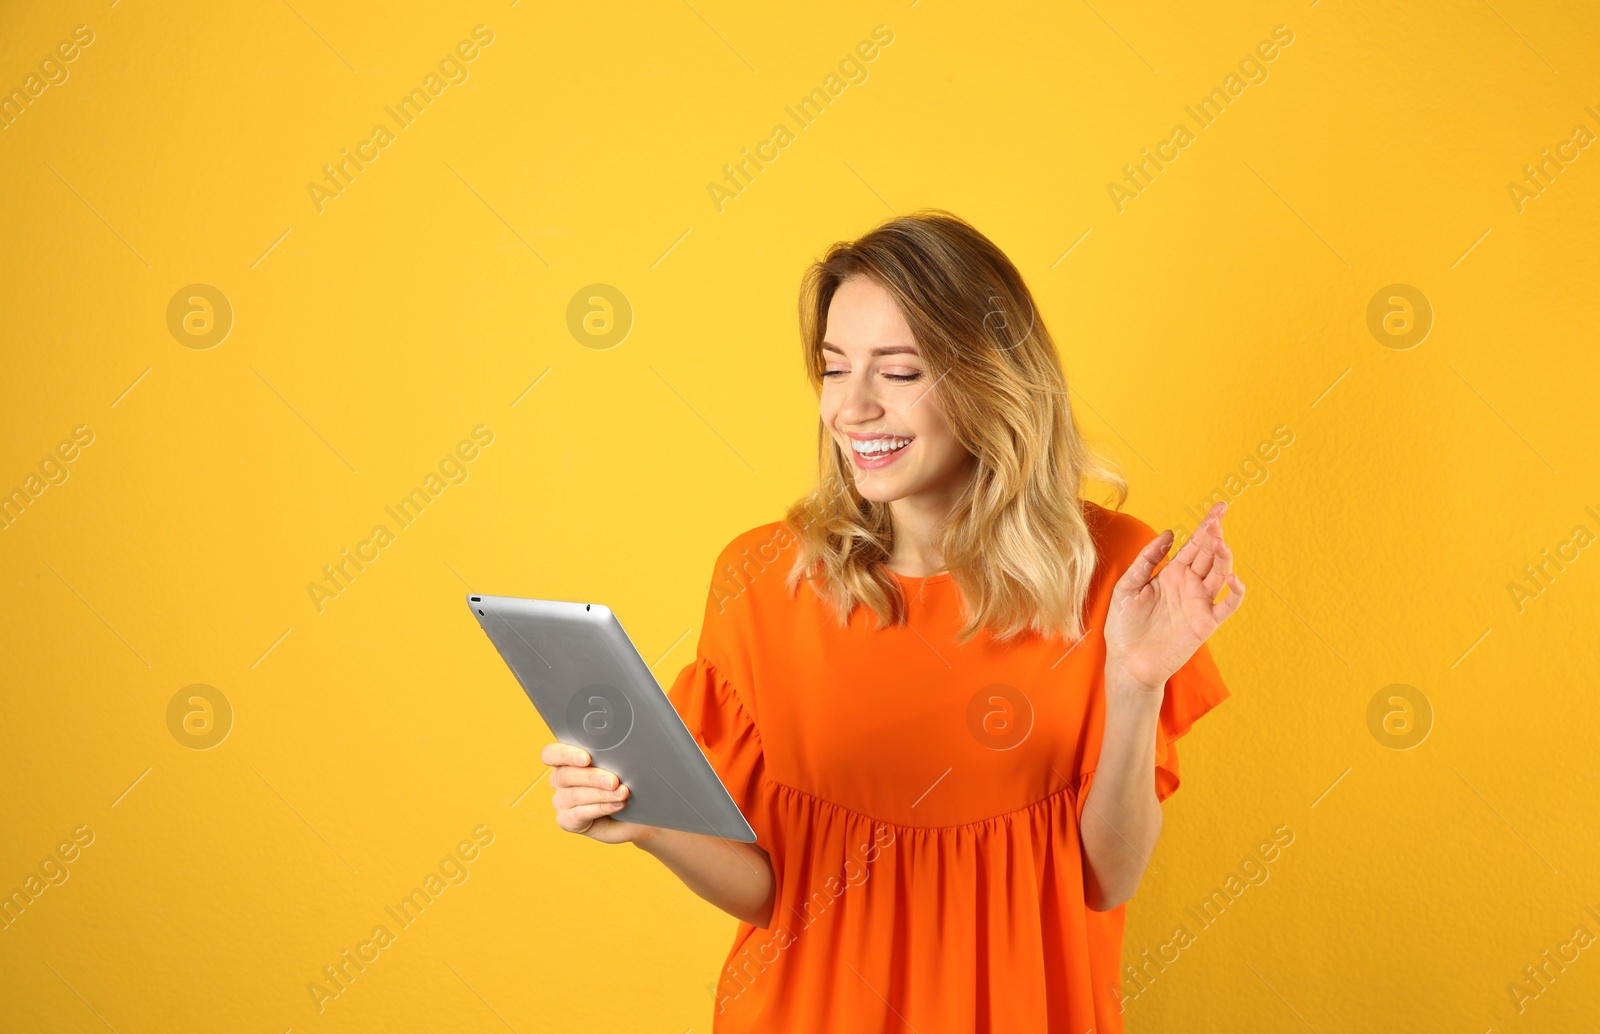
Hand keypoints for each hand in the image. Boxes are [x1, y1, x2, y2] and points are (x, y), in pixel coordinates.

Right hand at [541, 742, 654, 845]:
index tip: (586, 759)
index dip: (565, 754)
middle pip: (565, 775)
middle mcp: (560, 780)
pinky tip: (616, 805)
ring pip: (575, 795)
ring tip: (622, 793)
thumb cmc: (625, 783)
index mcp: (566, 760)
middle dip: (592, 777)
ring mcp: (561, 801)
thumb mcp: (619, 766)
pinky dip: (600, 809)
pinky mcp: (567, 821)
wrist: (634, 815)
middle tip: (613, 780)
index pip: (552, 754)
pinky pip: (578, 814)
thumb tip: (621, 749)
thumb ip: (612, 756)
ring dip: (601, 794)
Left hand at [1104, 501, 1245, 691]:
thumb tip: (1170, 534)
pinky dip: (1235, 592)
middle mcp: (1189, 585)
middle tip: (1217, 518)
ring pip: (1220, 574)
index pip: (1194, 544)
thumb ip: (1147, 559)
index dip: (1206, 525)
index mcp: (1171, 574)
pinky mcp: (1205, 623)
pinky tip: (1232, 577)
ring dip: (1223, 558)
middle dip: (1214, 535)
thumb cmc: (1124, 626)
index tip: (1219, 507)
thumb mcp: (1128, 586)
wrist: (1127, 662)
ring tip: (1219, 542)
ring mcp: (1199, 603)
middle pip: (1209, 554)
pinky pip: (1227, 605)